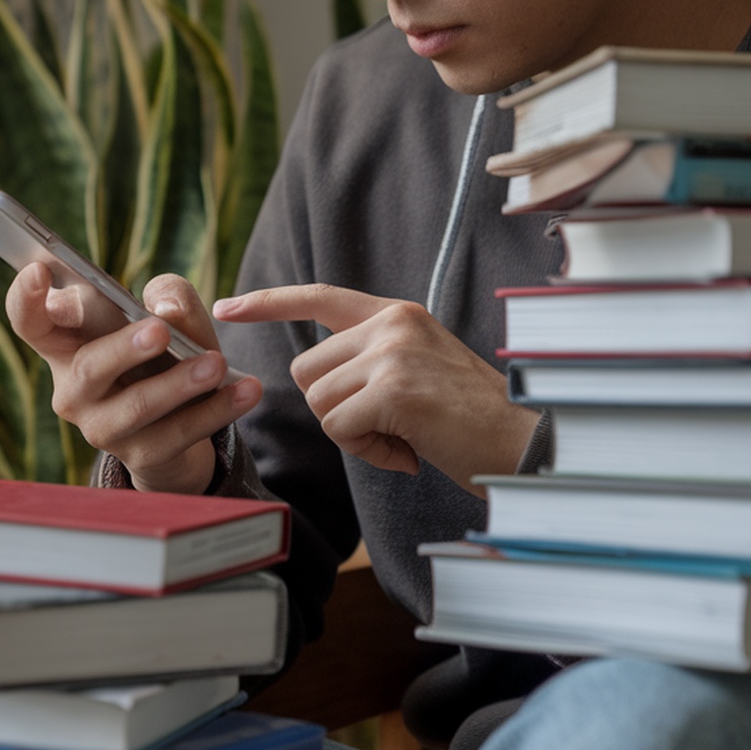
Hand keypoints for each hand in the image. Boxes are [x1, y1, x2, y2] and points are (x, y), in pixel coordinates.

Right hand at [7, 264, 260, 494]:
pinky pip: (179, 433)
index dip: (26, 298)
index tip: (40, 270)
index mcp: (66, 345)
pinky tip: (246, 390)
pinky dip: (216, 410)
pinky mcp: (141, 455)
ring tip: (216, 364)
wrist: (179, 424)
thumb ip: (169, 295)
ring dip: (179, 384)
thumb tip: (168, 311)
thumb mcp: (168, 315)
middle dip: (124, 349)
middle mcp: (74, 390)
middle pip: (89, 369)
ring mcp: (103, 427)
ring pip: (136, 407)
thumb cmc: (162, 354)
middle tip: (160, 331)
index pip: (30, 322)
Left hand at [213, 283, 537, 495]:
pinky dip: (368, 451)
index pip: (319, 296)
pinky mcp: (393, 389)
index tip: (226, 306)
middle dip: (334, 409)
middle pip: (307, 369)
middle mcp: (392, 324)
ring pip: (319, 401)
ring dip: (353, 434)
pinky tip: (407, 452)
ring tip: (403, 438)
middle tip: (387, 428)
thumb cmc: (472, 422)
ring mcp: (392, 353)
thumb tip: (318, 381)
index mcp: (398, 314)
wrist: (524, 445)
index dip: (268, 302)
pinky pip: (340, 428)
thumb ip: (373, 362)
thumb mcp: (420, 370)